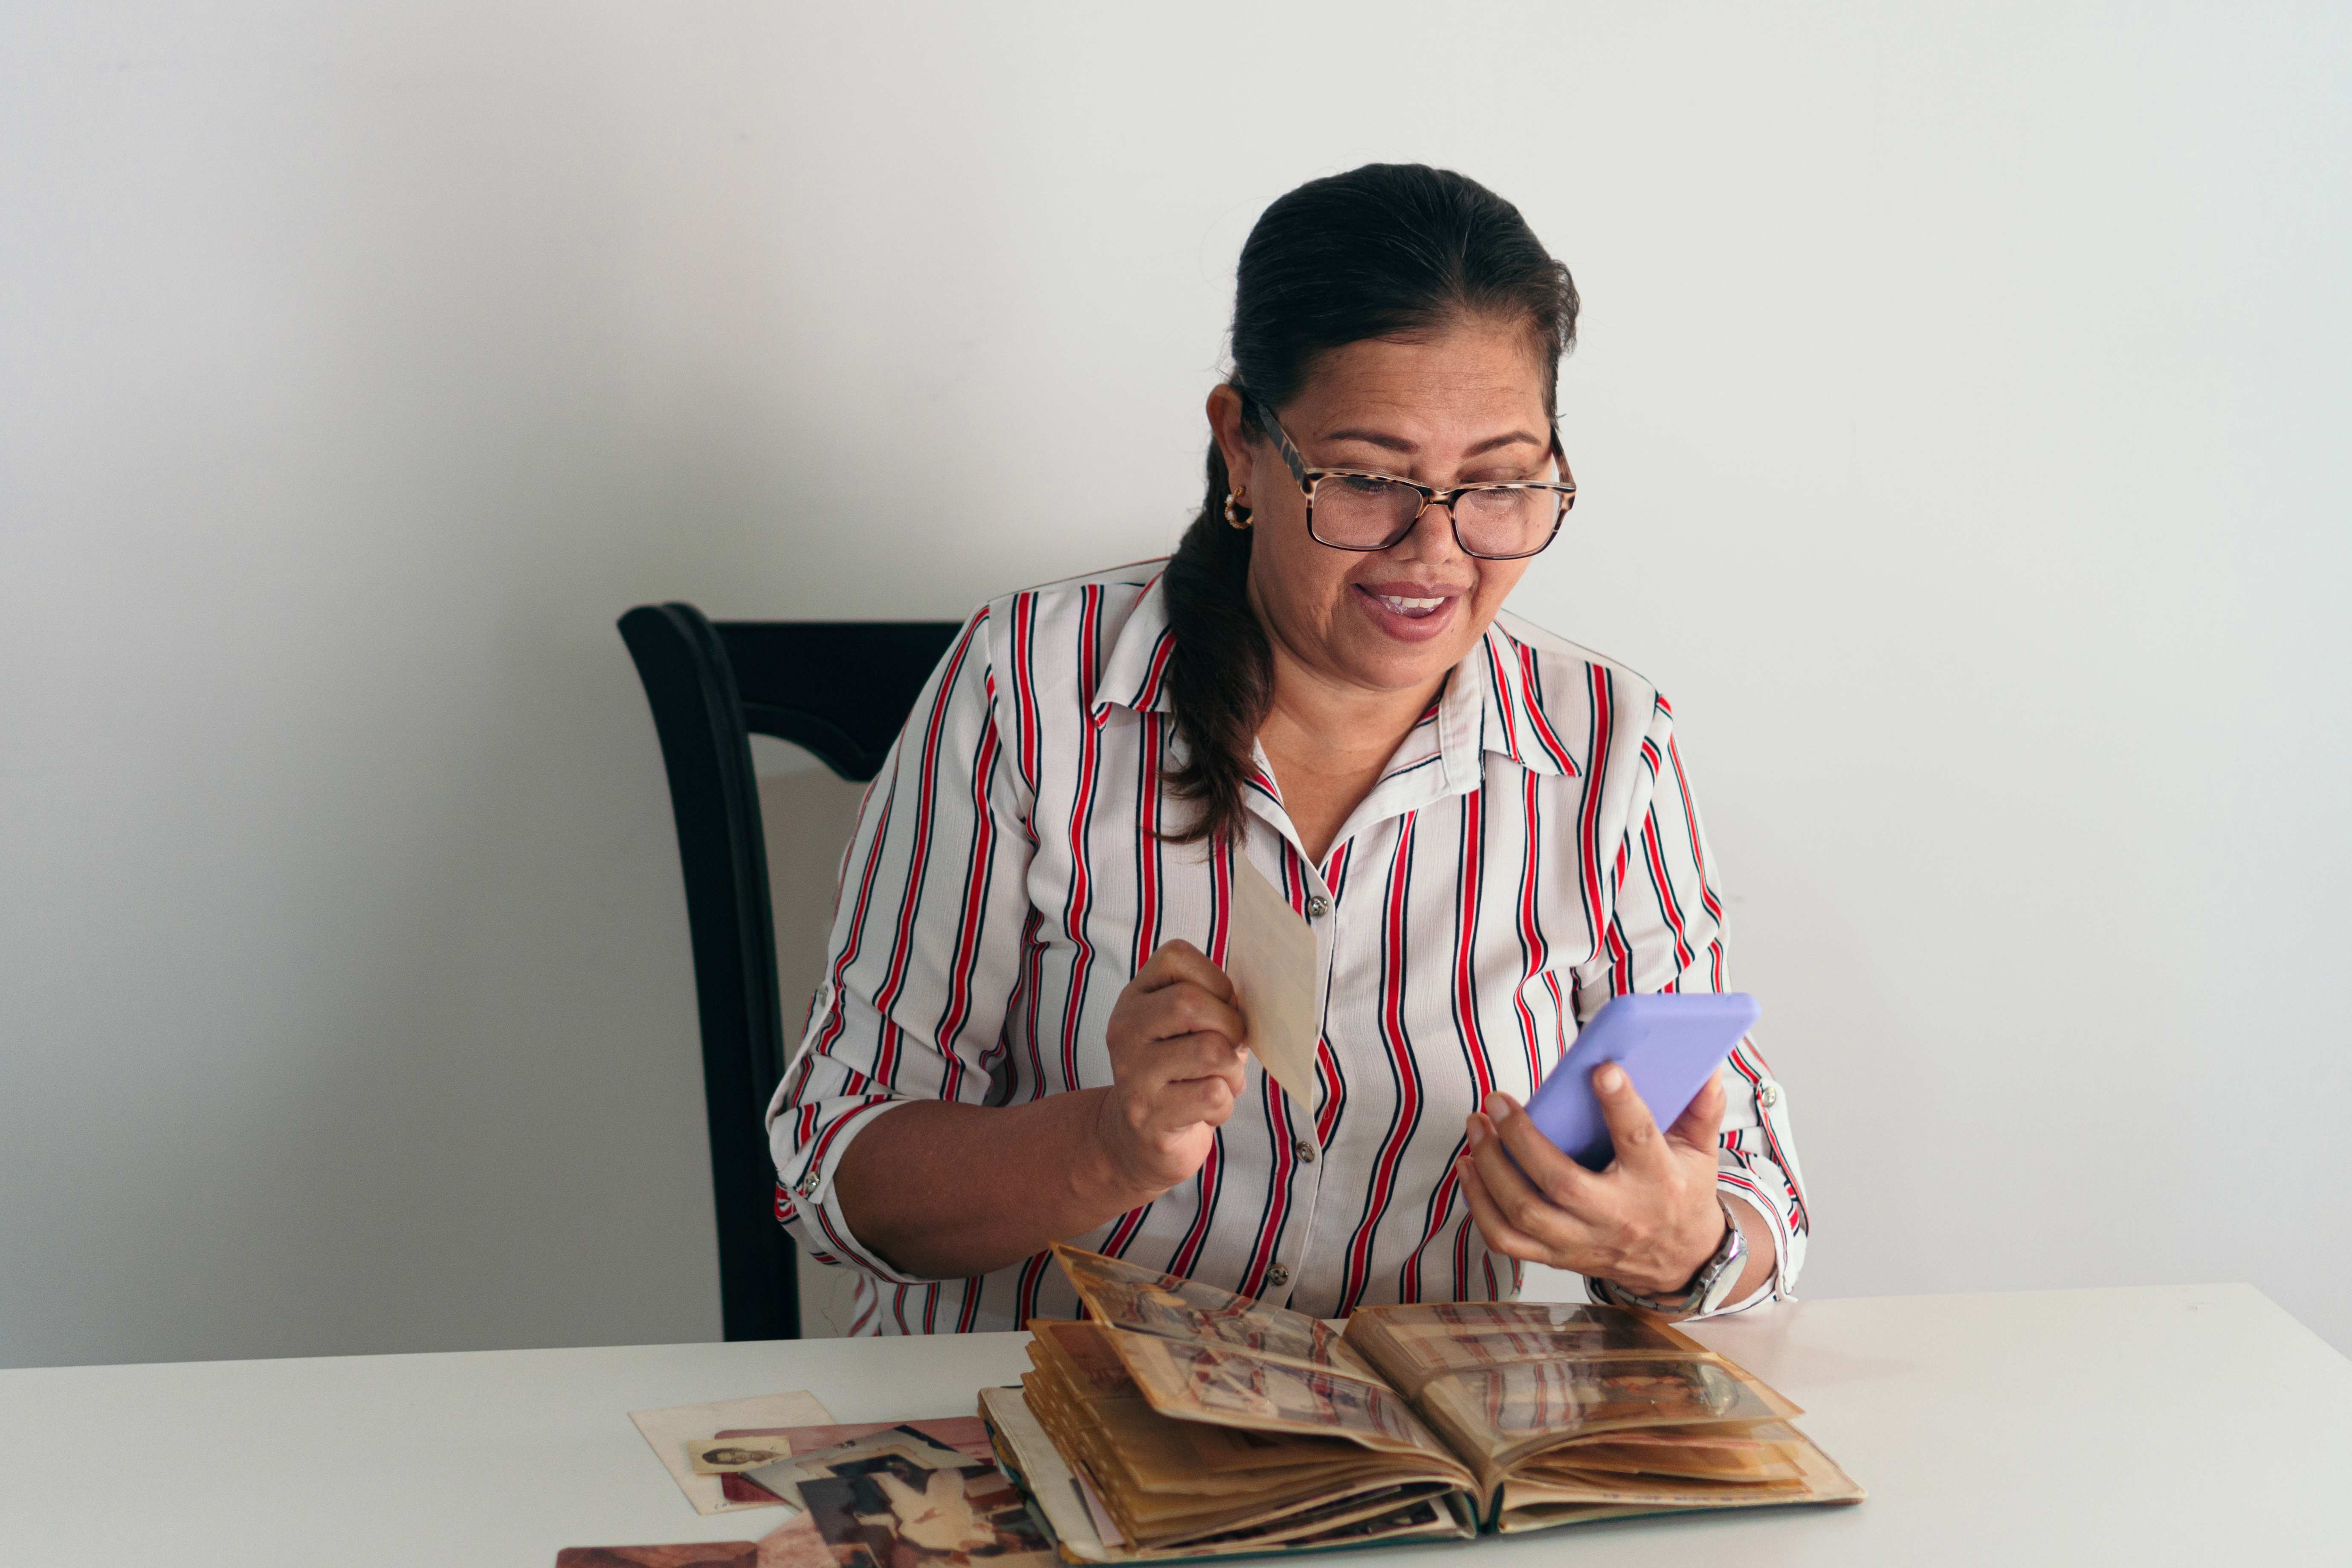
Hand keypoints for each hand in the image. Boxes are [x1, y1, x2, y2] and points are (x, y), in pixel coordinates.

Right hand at [1094, 940, 1249, 1200]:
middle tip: (1233, 1047)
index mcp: (1135, 999)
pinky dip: (1224, 1104)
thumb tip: (1262, 1002)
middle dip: (1231, 1025)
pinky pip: (1213, 1094)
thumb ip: (1212, 1006)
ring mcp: (1133, 1074)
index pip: (1175, 957)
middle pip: (1190, 1002)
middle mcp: (1125, 1030)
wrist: (1135, 1141)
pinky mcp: (1150, 1115)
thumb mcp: (1185, 1031)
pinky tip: (1207, 1110)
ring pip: (1210, 1050)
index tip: (1225, 1006)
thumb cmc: (1177, 1075)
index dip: (1216, 979)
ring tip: (1220, 1081)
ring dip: (1232, 1070)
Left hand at [1456, 1064, 1728, 1296]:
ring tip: (1476, 1127)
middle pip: (1560, 1181)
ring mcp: (1584, 1241)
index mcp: (1658, 1181)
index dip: (1621, 1105)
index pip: (1639, 1140)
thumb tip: (1705, 1066)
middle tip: (1496, 1103)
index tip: (1601, 1070)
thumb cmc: (1682, 1194)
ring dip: (1491, 1169)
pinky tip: (1469, 1169)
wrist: (1681, 1262)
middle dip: (1521, 1139)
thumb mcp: (1701, 1152)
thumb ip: (1701, 1109)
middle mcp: (1618, 1215)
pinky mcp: (1560, 1256)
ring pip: (1525, 1213)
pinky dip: (1480, 1206)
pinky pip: (1508, 1240)